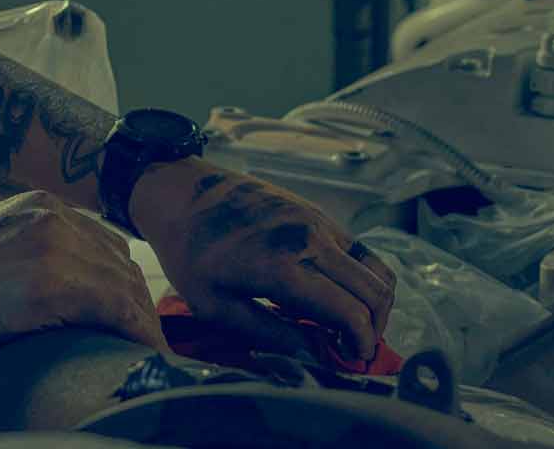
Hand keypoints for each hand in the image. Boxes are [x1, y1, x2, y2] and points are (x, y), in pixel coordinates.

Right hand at [0, 190, 164, 368]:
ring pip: (125, 289)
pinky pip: (114, 310)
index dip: (125, 289)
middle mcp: (47, 215)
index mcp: (37, 205)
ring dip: (142, 327)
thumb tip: (81, 286)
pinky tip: (142, 356)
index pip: (107, 245)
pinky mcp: (46, 284)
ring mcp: (47, 246)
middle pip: (122, 266)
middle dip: (138, 310)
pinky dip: (135, 335)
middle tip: (148, 349)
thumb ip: (34, 253)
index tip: (133, 323)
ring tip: (148, 359)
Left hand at [131, 159, 396, 362]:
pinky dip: (362, 276)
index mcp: (281, 267)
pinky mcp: (316, 210)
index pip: (348, 312)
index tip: (353, 360)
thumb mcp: (215, 307)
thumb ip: (270, 335)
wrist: (178, 193)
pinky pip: (358, 249)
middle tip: (355, 347)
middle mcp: (309, 239)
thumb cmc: (189, 254)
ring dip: (375, 301)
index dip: (360, 343)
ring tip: (353, 323)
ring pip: (375, 268)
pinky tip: (338, 293)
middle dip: (374, 327)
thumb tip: (315, 355)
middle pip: (373, 291)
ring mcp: (317, 219)